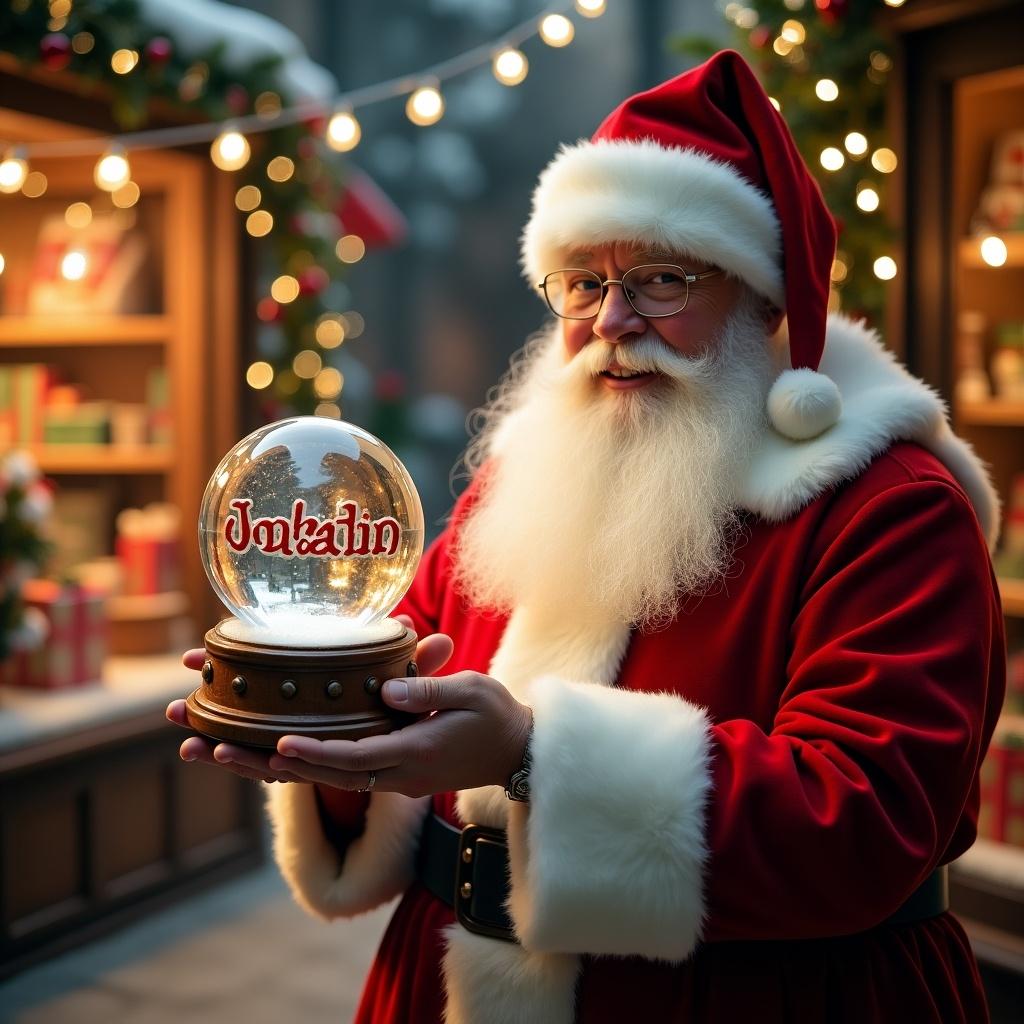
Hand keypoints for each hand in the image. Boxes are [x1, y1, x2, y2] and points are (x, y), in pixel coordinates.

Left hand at [166, 616, 492, 789]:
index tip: (277, 745)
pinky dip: (289, 762)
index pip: (355, 759)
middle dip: (261, 764)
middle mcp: (393, 773)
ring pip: (315, 778)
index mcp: (414, 752)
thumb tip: (384, 688)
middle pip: (318, 776)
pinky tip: (254, 749)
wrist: (515, 750)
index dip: (314, 754)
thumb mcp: (471, 692)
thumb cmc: (495, 715)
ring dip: (261, 766)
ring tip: (208, 747)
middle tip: (209, 746)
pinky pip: (330, 771)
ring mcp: (387, 777)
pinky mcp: (384, 770)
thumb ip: (427, 688)